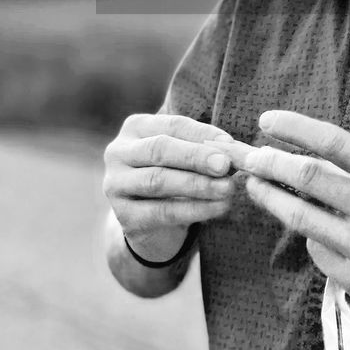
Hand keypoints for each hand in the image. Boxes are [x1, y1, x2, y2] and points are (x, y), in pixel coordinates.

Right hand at [102, 112, 237, 261]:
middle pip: (160, 150)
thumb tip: (233, 148)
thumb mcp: (185, 157)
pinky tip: (218, 208)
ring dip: (198, 184)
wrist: (153, 223)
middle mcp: (118, 152)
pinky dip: (194, 210)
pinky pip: (162, 211)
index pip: (172, 125)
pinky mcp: (124, 216)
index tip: (230, 145)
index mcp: (135, 127)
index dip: (202, 134)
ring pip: (158, 181)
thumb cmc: (175, 176)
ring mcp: (116, 184)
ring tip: (226, 188)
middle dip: (196, 157)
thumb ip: (203, 148)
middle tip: (225, 165)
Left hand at [228, 110, 349, 316]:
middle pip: (309, 178)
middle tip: (252, 157)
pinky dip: (305, 234)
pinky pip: (314, 248)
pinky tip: (308, 228)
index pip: (336, 143)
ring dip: (270, 198)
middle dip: (271, 163)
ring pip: (300, 217)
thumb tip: (294, 153)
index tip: (267, 120)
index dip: (296, 128)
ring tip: (255, 185)